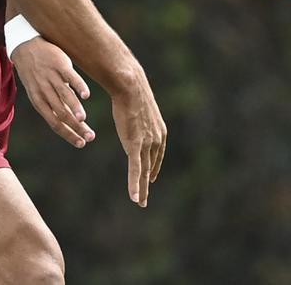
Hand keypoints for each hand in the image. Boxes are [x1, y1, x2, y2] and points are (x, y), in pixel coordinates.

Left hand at [11, 38, 94, 148]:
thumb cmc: (37, 73)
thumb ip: (57, 105)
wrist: (25, 46)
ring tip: (84, 120)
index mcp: (39, 101)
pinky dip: (79, 86)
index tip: (81, 143)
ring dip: (75, 109)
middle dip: (76, 127)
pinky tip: (86, 95)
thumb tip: (76, 121)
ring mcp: (51, 77)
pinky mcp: (59, 64)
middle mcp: (44, 91)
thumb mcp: (41, 91)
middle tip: (91, 137)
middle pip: (61, 114)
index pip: (55, 123)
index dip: (68, 134)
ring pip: (64, 97)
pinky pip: (70, 77)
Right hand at [109, 72, 165, 207]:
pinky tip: (134, 198)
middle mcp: (156, 140)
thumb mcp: (138, 105)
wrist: (131, 87)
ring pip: (143, 172)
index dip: (153, 168)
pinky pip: (135, 170)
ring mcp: (146, 144)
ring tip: (140, 203)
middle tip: (145, 198)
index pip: (156, 155)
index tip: (150, 178)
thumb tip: (133, 109)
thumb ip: (138, 114)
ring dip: (142, 190)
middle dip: (147, 184)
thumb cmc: (131, 90)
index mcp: (159, 131)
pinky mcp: (135, 145)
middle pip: (151, 167)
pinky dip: (135, 185)